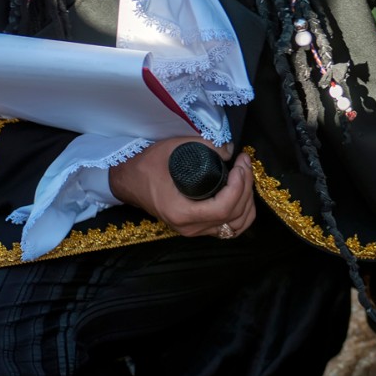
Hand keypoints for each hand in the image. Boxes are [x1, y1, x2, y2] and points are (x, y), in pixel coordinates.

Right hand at [109, 137, 254, 237]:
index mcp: (182, 213)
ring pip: (236, 225)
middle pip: (234, 216)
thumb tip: (229, 150)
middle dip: (247, 186)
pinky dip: (241, 212)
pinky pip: (229, 227)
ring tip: (244, 174)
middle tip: (244, 162)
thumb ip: (203, 145)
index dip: (240, 186)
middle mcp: (191, 228)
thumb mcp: (173, 148)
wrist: (128, 181)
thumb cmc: (146, 166)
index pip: (224, 208)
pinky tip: (241, 192)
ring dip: (247, 200)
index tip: (239, 164)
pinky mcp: (198, 228)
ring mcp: (195, 231)